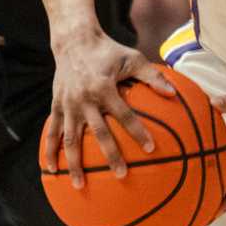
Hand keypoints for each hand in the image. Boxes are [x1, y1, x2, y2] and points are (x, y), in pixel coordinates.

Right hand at [42, 30, 172, 187]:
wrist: (74, 40)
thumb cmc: (108, 51)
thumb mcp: (133, 58)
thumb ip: (153, 77)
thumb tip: (174, 94)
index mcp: (104, 88)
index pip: (125, 114)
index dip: (138, 132)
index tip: (151, 149)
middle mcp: (85, 99)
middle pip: (99, 133)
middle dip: (110, 155)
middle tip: (122, 175)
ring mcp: (68, 104)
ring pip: (71, 139)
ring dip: (75, 163)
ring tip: (81, 185)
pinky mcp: (56, 106)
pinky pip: (52, 132)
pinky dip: (50, 151)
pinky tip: (52, 169)